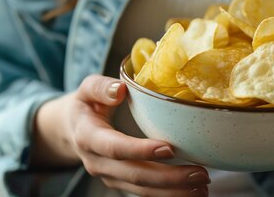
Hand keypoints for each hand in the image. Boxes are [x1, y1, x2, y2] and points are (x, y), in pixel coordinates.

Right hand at [33, 75, 209, 195]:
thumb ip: (101, 87)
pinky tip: (192, 192)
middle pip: (134, 175)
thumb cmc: (86, 105)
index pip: (115, 148)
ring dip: (173, 191)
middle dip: (168, 178)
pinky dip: (169, 194)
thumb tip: (120, 89)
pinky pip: (145, 192)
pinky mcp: (121, 182)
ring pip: (142, 189)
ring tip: (202, 187)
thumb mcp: (87, 89)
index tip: (169, 148)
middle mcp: (98, 163)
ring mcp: (110, 176)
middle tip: (200, 174)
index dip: (141, 150)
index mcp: (88, 137)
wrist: (71, 129)